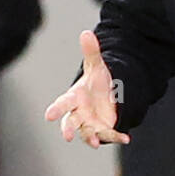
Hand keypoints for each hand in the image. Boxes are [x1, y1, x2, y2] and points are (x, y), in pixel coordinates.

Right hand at [44, 29, 129, 147]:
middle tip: (67, 136)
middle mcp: (79, 113)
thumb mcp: (97, 66)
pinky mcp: (103, 130)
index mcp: (75, 97)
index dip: (56, 109)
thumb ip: (91, 52)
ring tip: (94, 143)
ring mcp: (90, 124)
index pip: (63, 103)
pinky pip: (108, 135)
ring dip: (90, 138)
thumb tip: (86, 32)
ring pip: (87, 133)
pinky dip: (116, 137)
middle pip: (70, 122)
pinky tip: (126, 138)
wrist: (108, 96)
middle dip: (68, 129)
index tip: (48, 115)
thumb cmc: (96, 82)